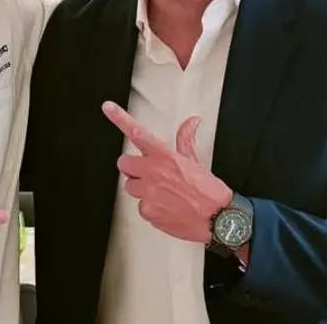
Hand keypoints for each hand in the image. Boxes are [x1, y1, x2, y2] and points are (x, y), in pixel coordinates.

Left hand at [103, 101, 231, 243]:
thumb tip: (192, 121)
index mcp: (164, 157)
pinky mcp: (147, 212)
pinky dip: (150, 207)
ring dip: (140, 188)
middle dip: (132, 167)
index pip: (137, 133)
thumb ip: (186, 140)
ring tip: (161, 192)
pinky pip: (140, 207)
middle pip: (124, 164)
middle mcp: (152, 173)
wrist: (218, 219)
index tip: (108, 107)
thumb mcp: (196, 161)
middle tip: (147, 172)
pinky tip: (166, 207)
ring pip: (130, 187)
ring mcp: (148, 194)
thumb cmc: (209, 191)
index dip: (119, 118)